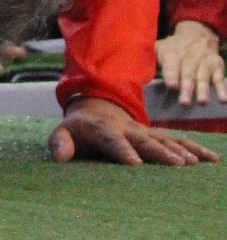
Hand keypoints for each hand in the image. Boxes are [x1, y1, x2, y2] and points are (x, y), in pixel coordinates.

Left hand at [48, 96, 220, 166]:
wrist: (95, 107)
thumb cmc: (79, 129)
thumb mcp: (63, 132)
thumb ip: (60, 143)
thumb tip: (59, 157)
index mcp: (103, 129)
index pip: (112, 140)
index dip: (122, 151)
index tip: (134, 164)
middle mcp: (127, 128)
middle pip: (145, 140)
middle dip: (160, 152)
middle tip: (176, 164)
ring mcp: (144, 131)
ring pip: (165, 139)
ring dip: (180, 150)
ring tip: (194, 163)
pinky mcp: (157, 134)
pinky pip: (178, 140)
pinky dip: (195, 148)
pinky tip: (211, 158)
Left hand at [155, 21, 225, 105]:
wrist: (197, 34)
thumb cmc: (173, 47)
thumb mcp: (158, 47)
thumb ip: (148, 59)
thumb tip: (134, 73)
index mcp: (172, 53)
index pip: (172, 65)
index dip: (172, 75)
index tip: (171, 86)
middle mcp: (189, 56)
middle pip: (188, 73)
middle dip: (187, 88)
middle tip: (184, 103)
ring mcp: (205, 61)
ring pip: (203, 76)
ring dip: (203, 90)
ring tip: (201, 102)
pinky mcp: (217, 65)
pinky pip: (219, 78)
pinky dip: (222, 88)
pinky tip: (222, 99)